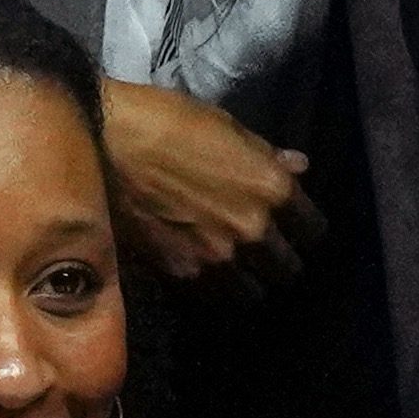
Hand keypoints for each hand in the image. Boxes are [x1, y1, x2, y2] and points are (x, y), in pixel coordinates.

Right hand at [98, 80, 320, 287]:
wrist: (104, 142)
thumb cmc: (169, 121)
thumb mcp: (228, 128)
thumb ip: (266, 156)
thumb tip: (299, 167)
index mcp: (271, 189)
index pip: (314, 231)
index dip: (306, 230)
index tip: (296, 228)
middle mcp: (252, 230)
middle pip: (287, 269)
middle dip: (280, 261)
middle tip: (267, 253)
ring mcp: (216, 257)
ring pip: (252, 293)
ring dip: (248, 281)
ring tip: (236, 269)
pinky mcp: (179, 273)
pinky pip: (211, 295)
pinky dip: (212, 289)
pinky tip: (203, 272)